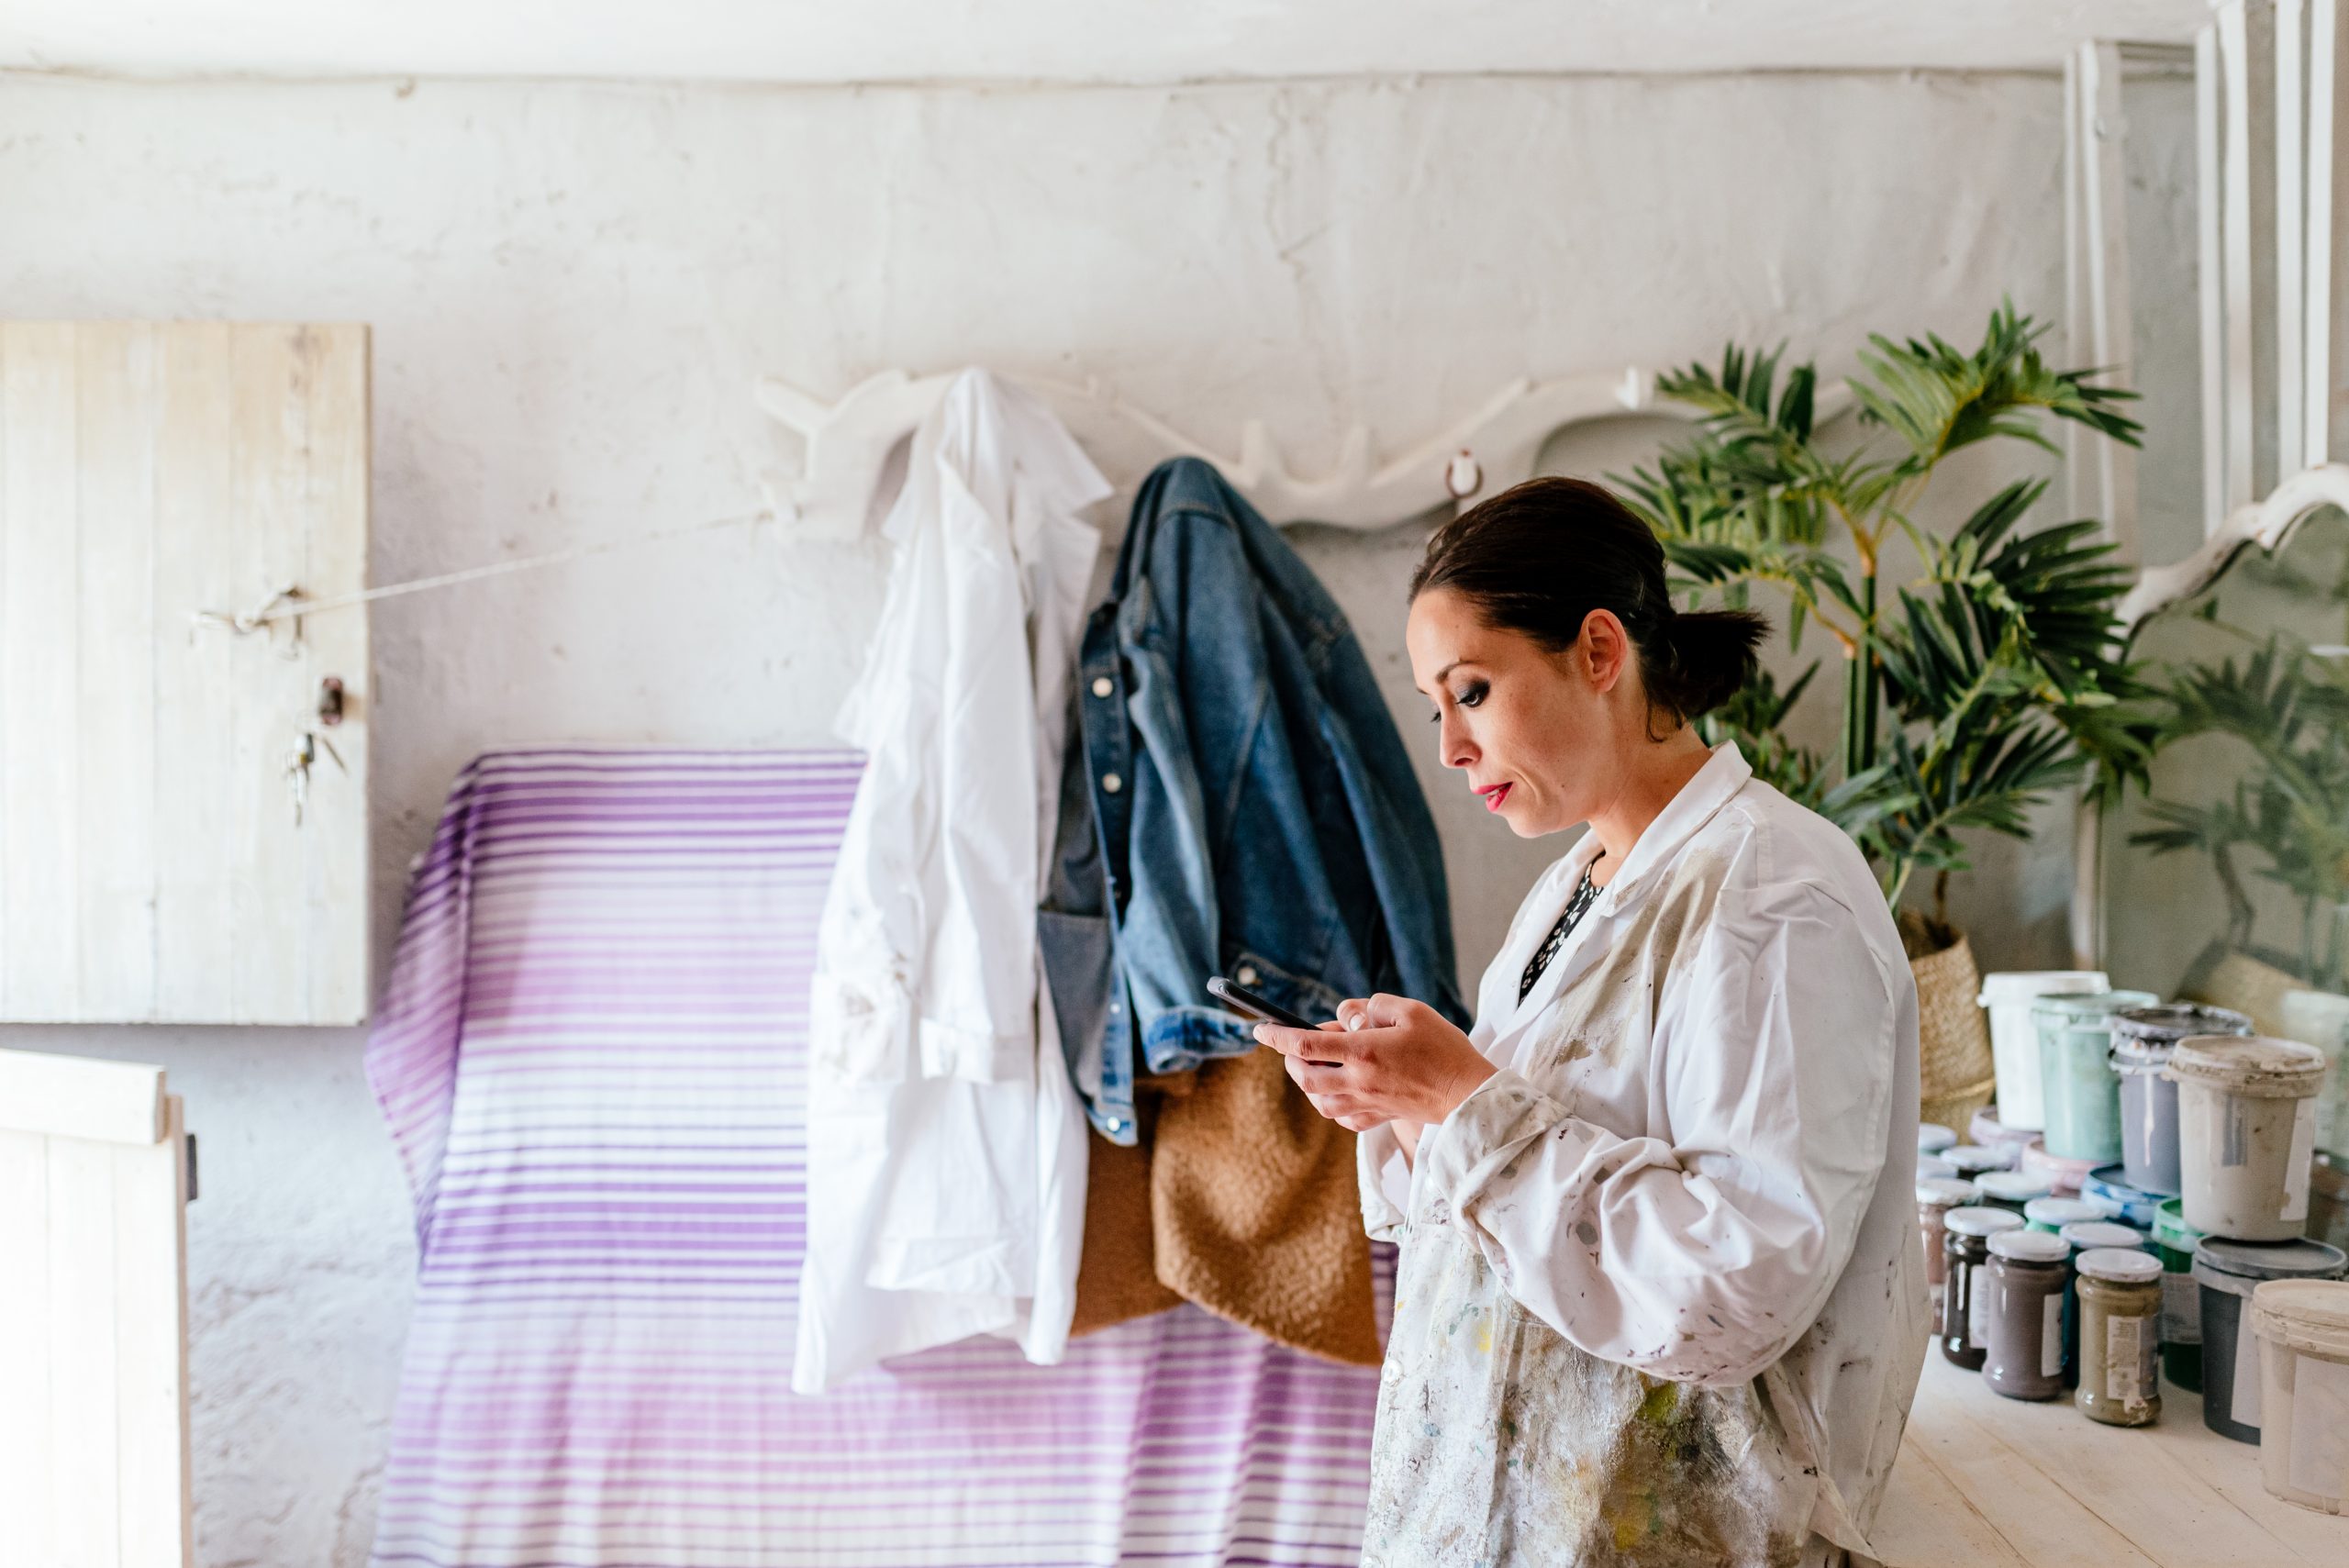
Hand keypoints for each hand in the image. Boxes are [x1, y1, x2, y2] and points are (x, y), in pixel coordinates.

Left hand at [1254, 993, 1495, 1133]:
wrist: (1471, 1097)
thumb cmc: (1445, 1049)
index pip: (1305, 1044)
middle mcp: (1359, 1082)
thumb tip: (1343, 1017)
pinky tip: (1340, 1090)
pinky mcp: (1378, 1118)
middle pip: (1305, 1076)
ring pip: (1319, 1100)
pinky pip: (1341, 1117)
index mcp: (1364, 1052)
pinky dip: (1331, 1104)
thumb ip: (1371, 1007)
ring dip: (1309, 1082)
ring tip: (1318, 1064)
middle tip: (1297, 1044)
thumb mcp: (1411, 1011)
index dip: (1277, 1035)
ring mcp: (1367, 1104)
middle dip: (1291, 1060)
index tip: (1260, 1028)